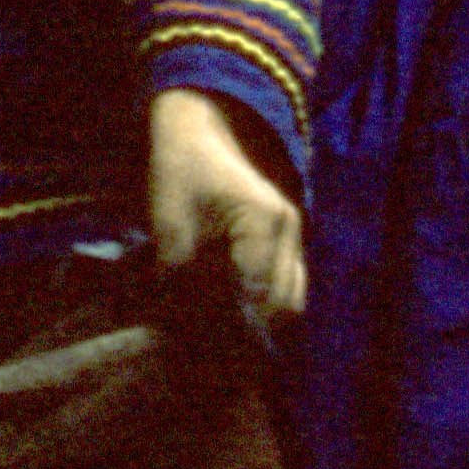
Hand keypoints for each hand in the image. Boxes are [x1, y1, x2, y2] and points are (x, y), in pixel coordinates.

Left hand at [148, 86, 306, 326]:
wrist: (206, 117)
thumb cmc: (183, 164)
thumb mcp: (170, 221)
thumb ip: (179, 276)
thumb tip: (181, 328)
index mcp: (265, 224)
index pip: (258, 299)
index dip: (233, 331)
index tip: (203, 351)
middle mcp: (293, 231)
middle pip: (286, 306)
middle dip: (253, 333)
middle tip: (214, 350)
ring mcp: (298, 233)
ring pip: (294, 298)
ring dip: (264, 321)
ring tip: (227, 335)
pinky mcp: (291, 236)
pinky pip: (290, 282)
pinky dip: (268, 302)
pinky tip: (239, 311)